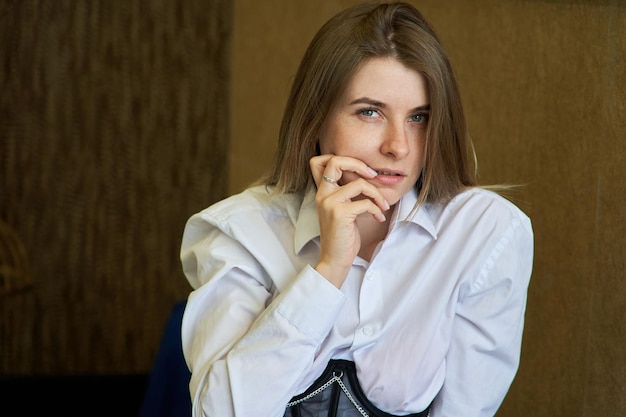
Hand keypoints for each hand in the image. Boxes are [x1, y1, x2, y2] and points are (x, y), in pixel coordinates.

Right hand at [309, 154, 389, 287]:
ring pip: (359, 183)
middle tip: (373, 175)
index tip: (359, 170)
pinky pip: (365, 203)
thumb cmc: (342, 235)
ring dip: (377, 194)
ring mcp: (330, 203)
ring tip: (382, 205)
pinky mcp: (340, 214)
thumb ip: (346, 193)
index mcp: (322, 192)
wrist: (334, 259)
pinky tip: (379, 217)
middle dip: (359, 164)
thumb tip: (368, 177)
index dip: (341, 158)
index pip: (319, 161)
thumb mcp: (342, 209)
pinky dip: (377, 209)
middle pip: (335, 161)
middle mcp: (322, 194)